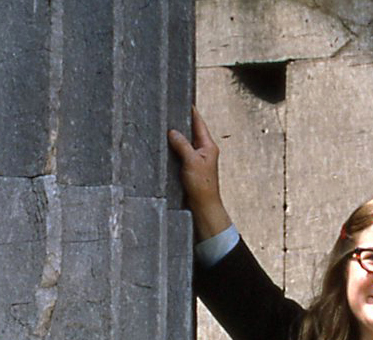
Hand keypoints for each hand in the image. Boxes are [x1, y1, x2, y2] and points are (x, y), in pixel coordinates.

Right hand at [167, 107, 232, 240]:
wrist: (203, 206)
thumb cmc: (202, 185)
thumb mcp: (191, 161)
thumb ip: (182, 144)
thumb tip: (172, 132)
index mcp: (208, 146)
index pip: (199, 123)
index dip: (192, 111)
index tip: (185, 100)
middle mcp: (203, 150)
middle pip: (191, 131)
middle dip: (181, 121)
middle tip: (169, 109)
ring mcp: (197, 159)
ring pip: (185, 142)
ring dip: (176, 135)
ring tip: (164, 123)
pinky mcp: (190, 167)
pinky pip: (181, 152)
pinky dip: (174, 147)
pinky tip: (165, 144)